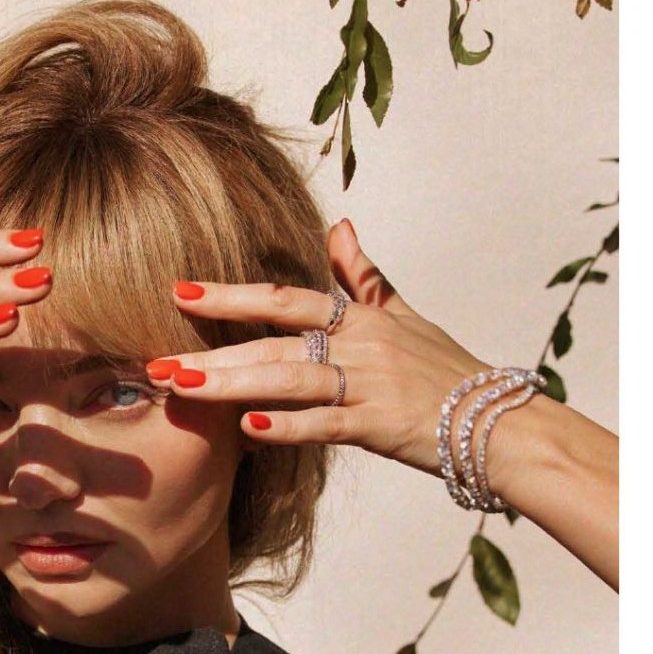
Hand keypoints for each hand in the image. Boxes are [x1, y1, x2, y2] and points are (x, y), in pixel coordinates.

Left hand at [145, 219, 490, 477]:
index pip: (285, 297)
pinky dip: (289, 425)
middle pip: (274, 339)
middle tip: (154, 363)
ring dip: (232, 383)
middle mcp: (361, 343)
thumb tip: (340, 224)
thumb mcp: (406, 315)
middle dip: (211, 350)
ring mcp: (370, 384)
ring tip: (181, 389)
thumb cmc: (446, 372)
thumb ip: (365, 276)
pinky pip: (327, 424)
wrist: (499, 423)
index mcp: (361, 317)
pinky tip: (248, 428)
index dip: (231, 293)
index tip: (179, 291)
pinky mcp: (381, 426)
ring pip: (290, 377)